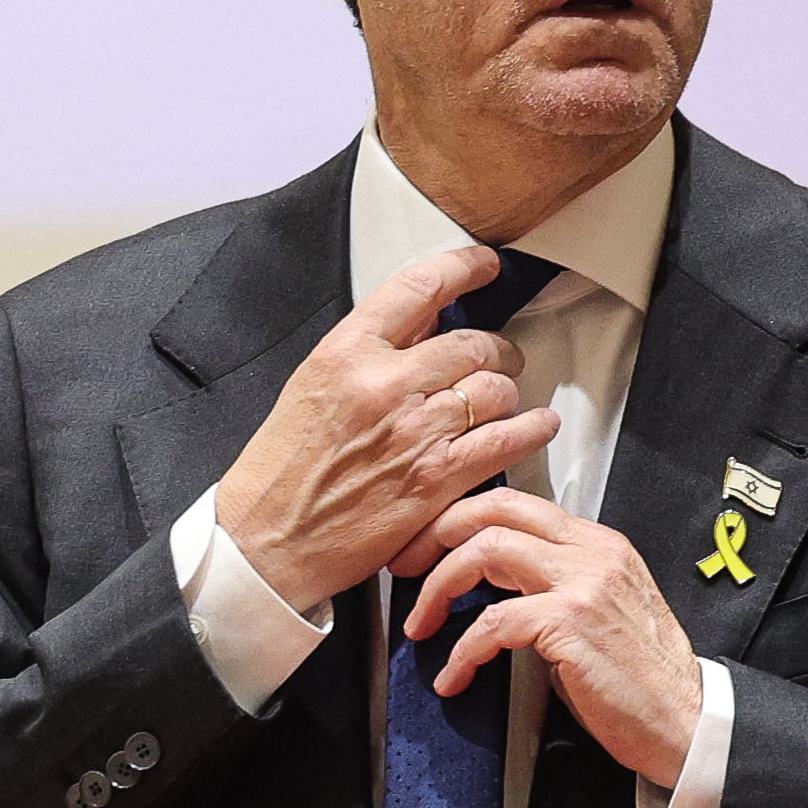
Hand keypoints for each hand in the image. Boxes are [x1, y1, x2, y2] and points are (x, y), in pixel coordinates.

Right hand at [218, 247, 561, 610]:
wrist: (269, 541)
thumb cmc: (283, 471)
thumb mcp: (313, 386)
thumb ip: (370, 349)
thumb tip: (422, 320)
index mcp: (346, 353)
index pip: (419, 287)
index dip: (463, 269)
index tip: (483, 266)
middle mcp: (384, 385)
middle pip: (470, 343)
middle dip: (494, 349)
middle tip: (498, 357)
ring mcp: (415, 431)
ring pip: (494, 389)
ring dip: (506, 391)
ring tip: (504, 398)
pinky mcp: (437, 478)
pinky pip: (504, 440)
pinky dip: (530, 429)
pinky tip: (539, 425)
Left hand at [393, 487, 703, 788]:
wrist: (687, 721)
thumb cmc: (642, 679)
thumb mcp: (601, 610)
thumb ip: (556, 586)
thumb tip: (495, 588)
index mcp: (598, 543)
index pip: (517, 503)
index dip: (462, 518)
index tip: (429, 547)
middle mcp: (591, 551)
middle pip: (494, 510)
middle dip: (437, 535)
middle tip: (407, 568)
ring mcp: (582, 583)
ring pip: (485, 551)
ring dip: (438, 590)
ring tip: (420, 625)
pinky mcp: (570, 622)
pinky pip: (492, 624)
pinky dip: (462, 652)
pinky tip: (454, 676)